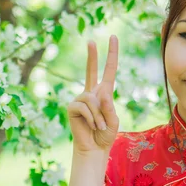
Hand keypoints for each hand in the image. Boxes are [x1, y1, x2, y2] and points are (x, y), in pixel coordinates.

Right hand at [67, 35, 119, 153]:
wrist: (94, 148)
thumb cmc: (105, 134)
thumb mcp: (113, 120)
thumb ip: (109, 106)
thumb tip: (101, 91)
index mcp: (104, 93)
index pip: (108, 71)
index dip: (111, 55)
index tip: (112, 38)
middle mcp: (91, 93)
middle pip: (91, 71)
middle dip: (92, 56)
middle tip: (91, 40)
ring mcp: (80, 99)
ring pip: (92, 99)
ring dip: (99, 116)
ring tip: (99, 126)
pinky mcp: (72, 107)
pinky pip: (85, 107)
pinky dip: (92, 118)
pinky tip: (92, 126)